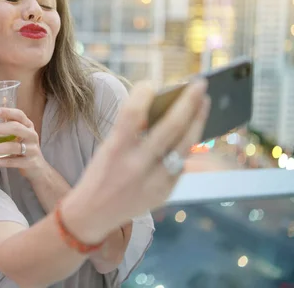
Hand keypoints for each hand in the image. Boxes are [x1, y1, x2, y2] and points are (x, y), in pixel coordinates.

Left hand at [0, 108, 48, 178]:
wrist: (37, 168)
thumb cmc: (22, 147)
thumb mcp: (11, 135)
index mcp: (27, 125)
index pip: (18, 115)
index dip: (6, 112)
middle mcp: (31, 135)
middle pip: (16, 128)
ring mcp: (32, 149)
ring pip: (12, 147)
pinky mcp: (29, 163)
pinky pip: (11, 162)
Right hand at [61, 79, 209, 244]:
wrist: (92, 214)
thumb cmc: (100, 174)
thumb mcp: (107, 149)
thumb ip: (131, 130)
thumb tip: (160, 105)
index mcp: (115, 150)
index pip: (132, 113)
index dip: (143, 94)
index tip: (151, 83)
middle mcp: (135, 166)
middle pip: (168, 128)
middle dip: (187, 102)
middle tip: (199, 84)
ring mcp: (153, 181)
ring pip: (183, 146)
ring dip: (197, 121)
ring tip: (204, 102)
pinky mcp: (164, 193)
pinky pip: (182, 164)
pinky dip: (188, 144)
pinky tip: (194, 129)